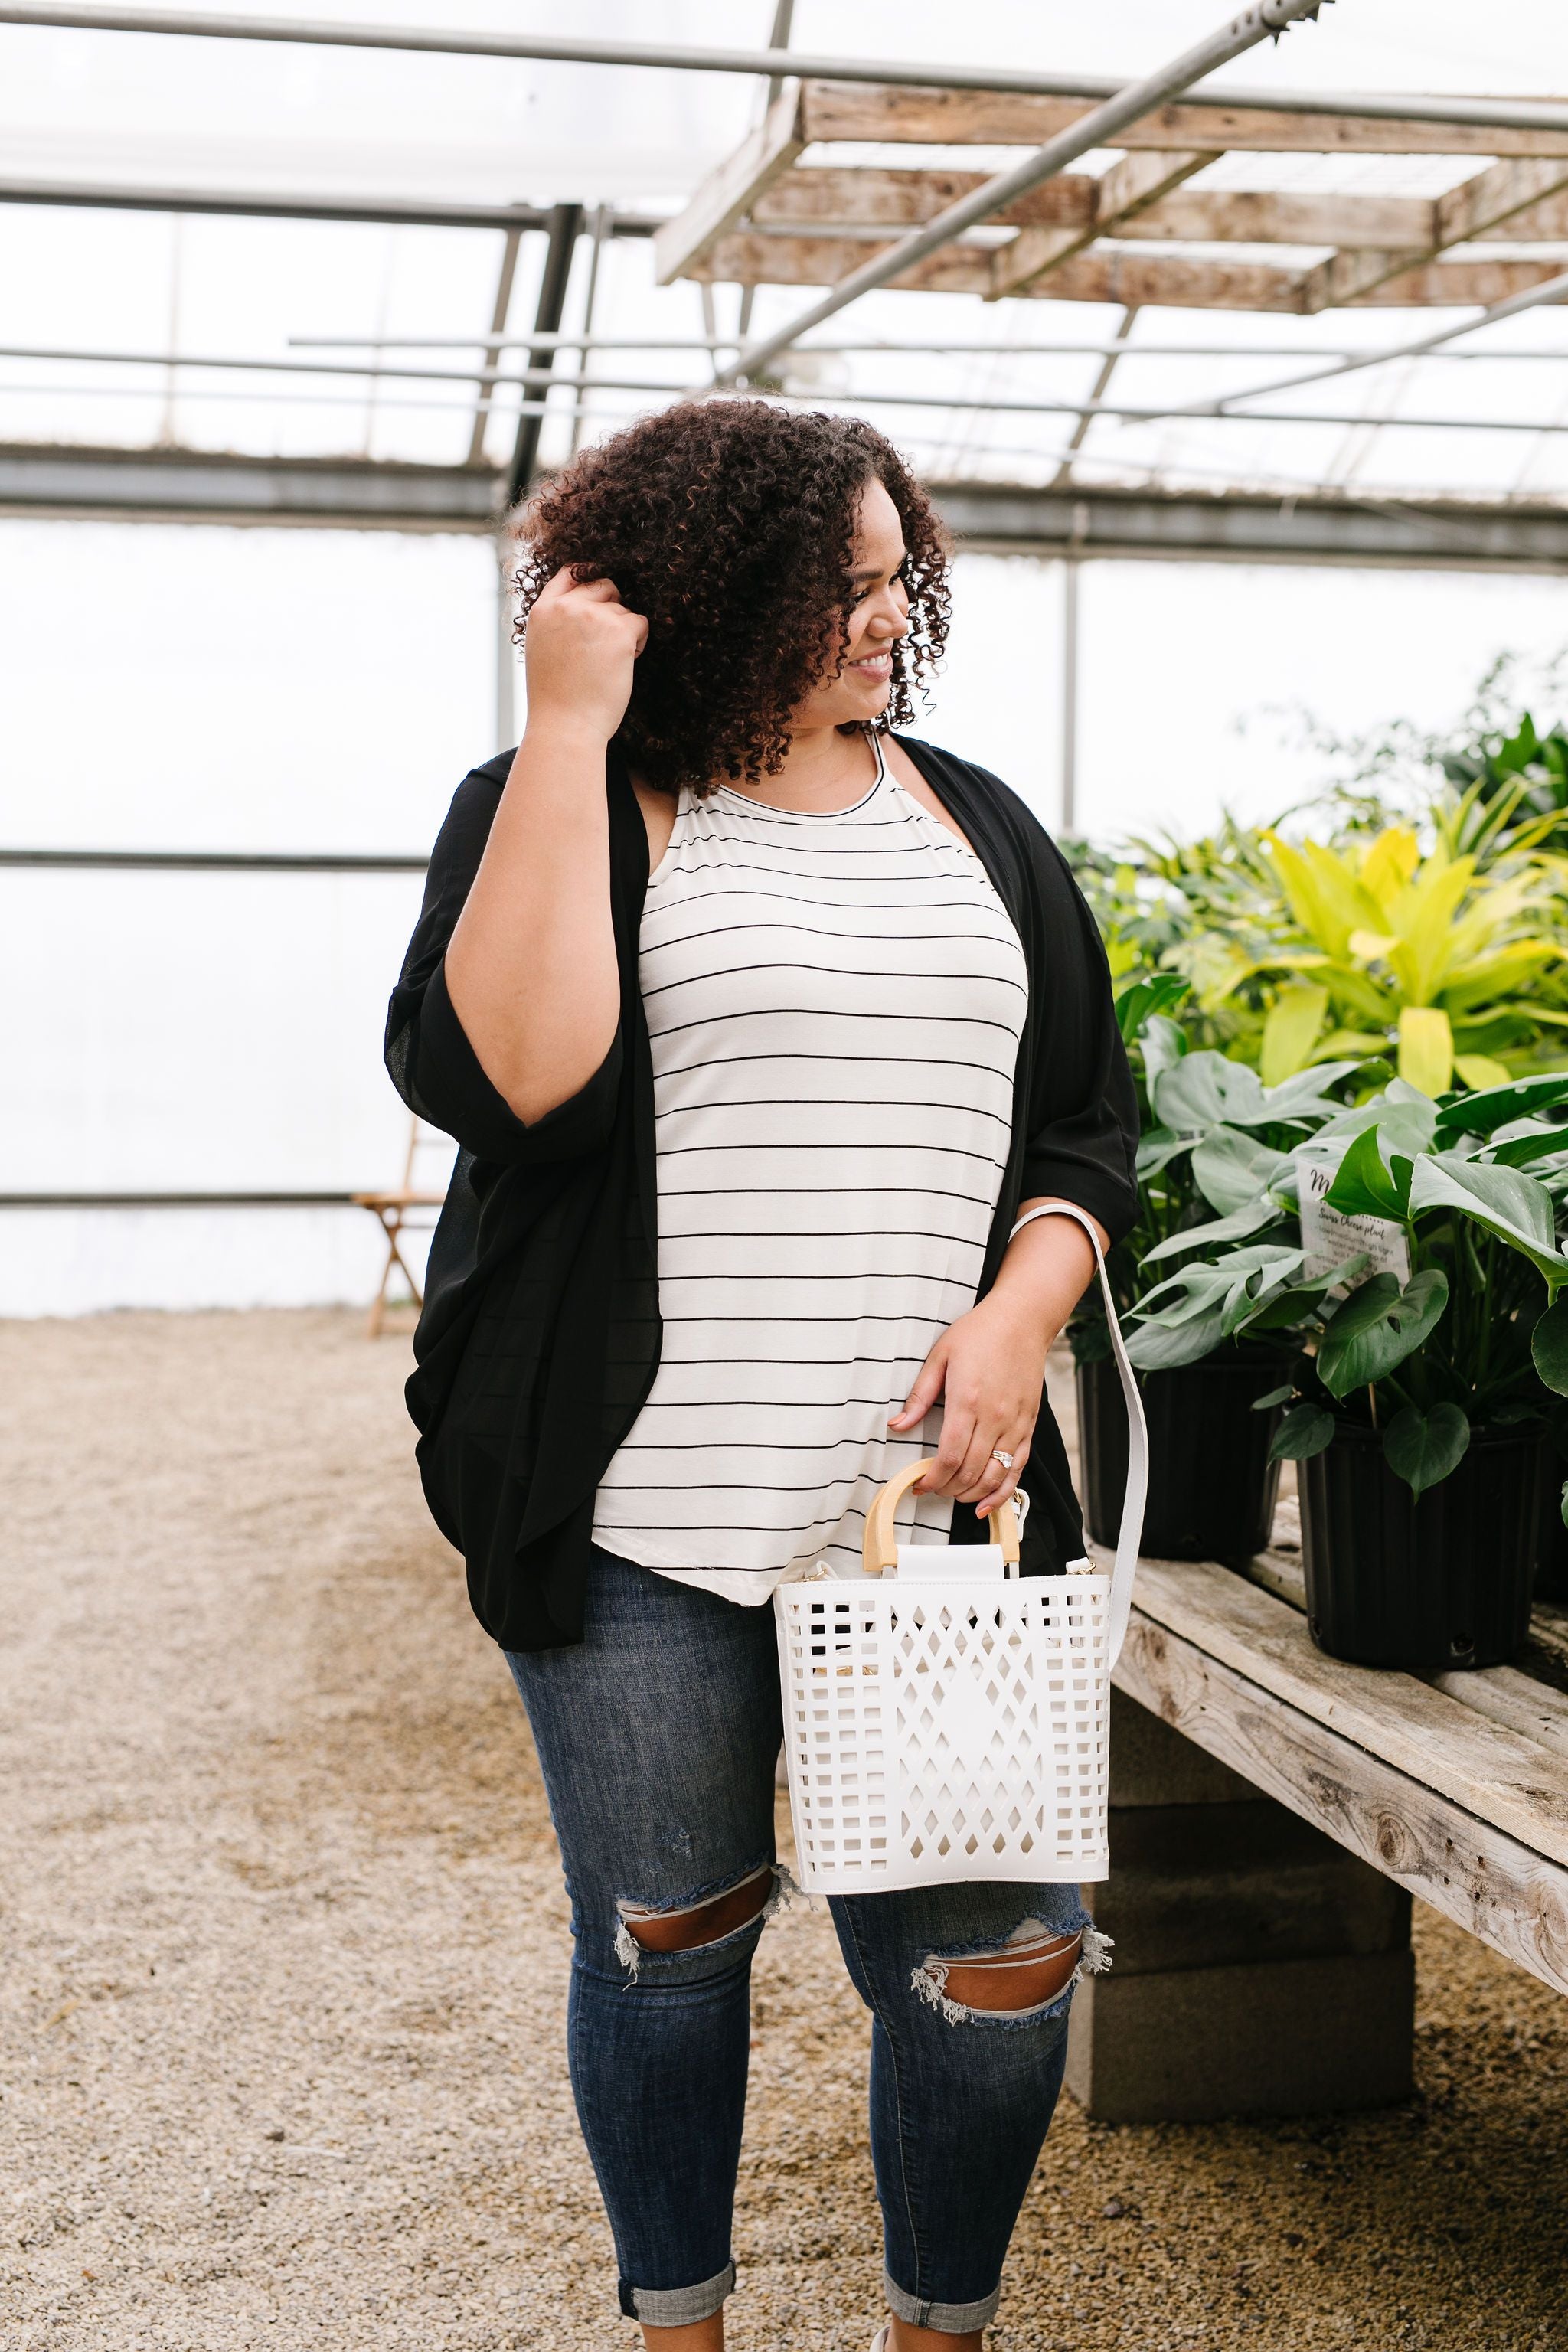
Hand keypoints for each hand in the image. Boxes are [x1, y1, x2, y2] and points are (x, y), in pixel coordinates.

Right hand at [523, 567, 648, 743]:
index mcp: (542, 611)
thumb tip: (583, 608)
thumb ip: (557, 623)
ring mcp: (592, 616)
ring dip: (624, 632)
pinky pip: (640, 622)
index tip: (601, 592)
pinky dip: (638, 642)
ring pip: (623, 609)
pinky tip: (625, 663)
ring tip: (609, 664)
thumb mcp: (542, 651)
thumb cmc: (555, 700)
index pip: (568, 573)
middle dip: (612, 606)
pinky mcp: (618, 630)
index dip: (588, 576)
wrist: (565, 726)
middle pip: (603, 585)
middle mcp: (565, 607)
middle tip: (609, 639)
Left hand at [888, 1290, 1049, 1521]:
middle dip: (948, 1488)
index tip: (921, 1484)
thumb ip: (919, 1396)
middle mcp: (994, 1416)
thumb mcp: (939, 1357)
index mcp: (967, 1400)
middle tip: (933, 1488)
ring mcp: (1015, 1423)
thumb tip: (898, 1425)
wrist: (1022, 1319)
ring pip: (995, 1475)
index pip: (950, 1455)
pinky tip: (988, 1503)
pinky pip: (1018, 1468)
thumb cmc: (980, 1333)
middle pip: (971, 1471)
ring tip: (955, 1494)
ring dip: (973, 1493)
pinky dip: (1003, 1491)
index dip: (933, 1478)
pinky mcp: (1029, 1425)